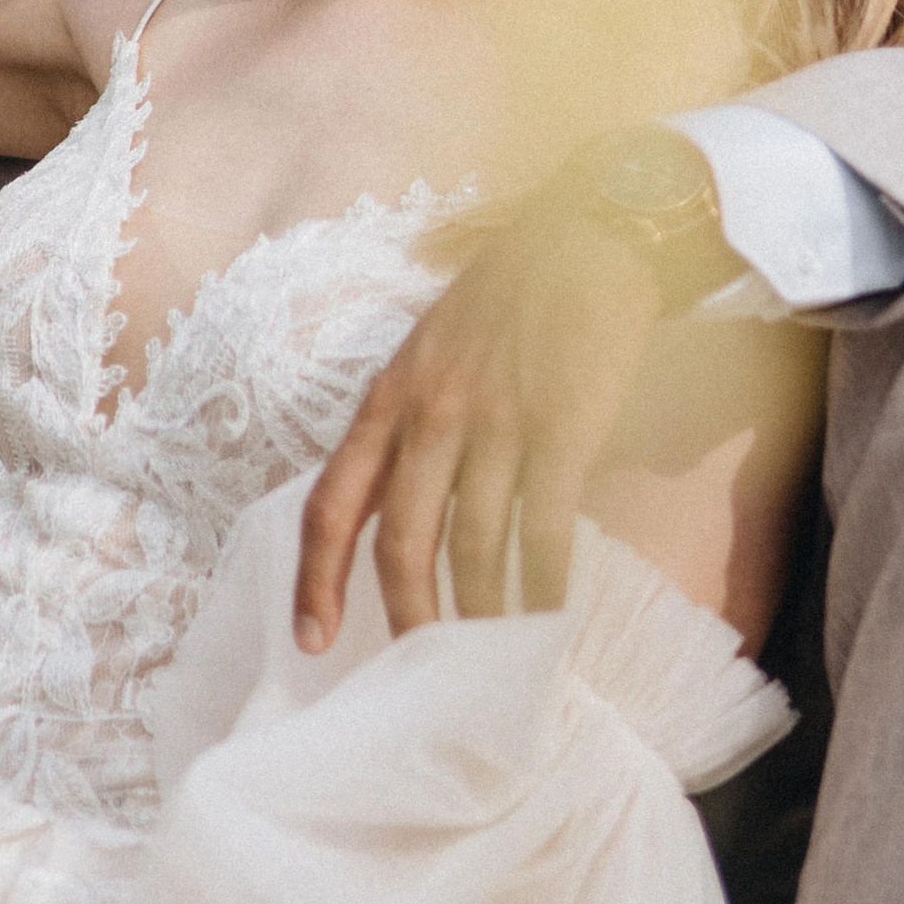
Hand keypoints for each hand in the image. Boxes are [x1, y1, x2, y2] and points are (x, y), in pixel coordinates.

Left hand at [295, 181, 716, 643]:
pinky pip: (545, 527)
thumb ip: (412, 421)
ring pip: (472, 547)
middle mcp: (430, 411)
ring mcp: (496, 419)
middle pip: (399, 542)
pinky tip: (549, 616)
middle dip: (406, 619)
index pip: (330, 501)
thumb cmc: (512, 294)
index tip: (313, 640)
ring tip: (489, 661)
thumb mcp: (431, 348)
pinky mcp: (561, 424)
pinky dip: (545, 583)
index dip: (315, 578)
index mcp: (388, 394)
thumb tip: (408, 509)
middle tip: (420, 672)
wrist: (590, 231)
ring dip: (480, 616)